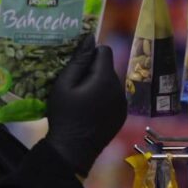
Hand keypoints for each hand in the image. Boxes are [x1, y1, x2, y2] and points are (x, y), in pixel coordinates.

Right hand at [45, 35, 126, 176]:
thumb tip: (90, 37)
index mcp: (106, 78)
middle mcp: (119, 88)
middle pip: (107, 67)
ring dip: (99, 85)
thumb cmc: (64, 115)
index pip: (104, 51)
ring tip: (82, 99)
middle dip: (93, 71)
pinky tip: (91, 110)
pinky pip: (114, 97)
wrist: (72, 150)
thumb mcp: (64, 84)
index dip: (89, 56)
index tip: (77, 68)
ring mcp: (123, 103)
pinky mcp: (122, 114)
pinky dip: (104, 98)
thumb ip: (78, 60)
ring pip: (111, 82)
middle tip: (76, 85)